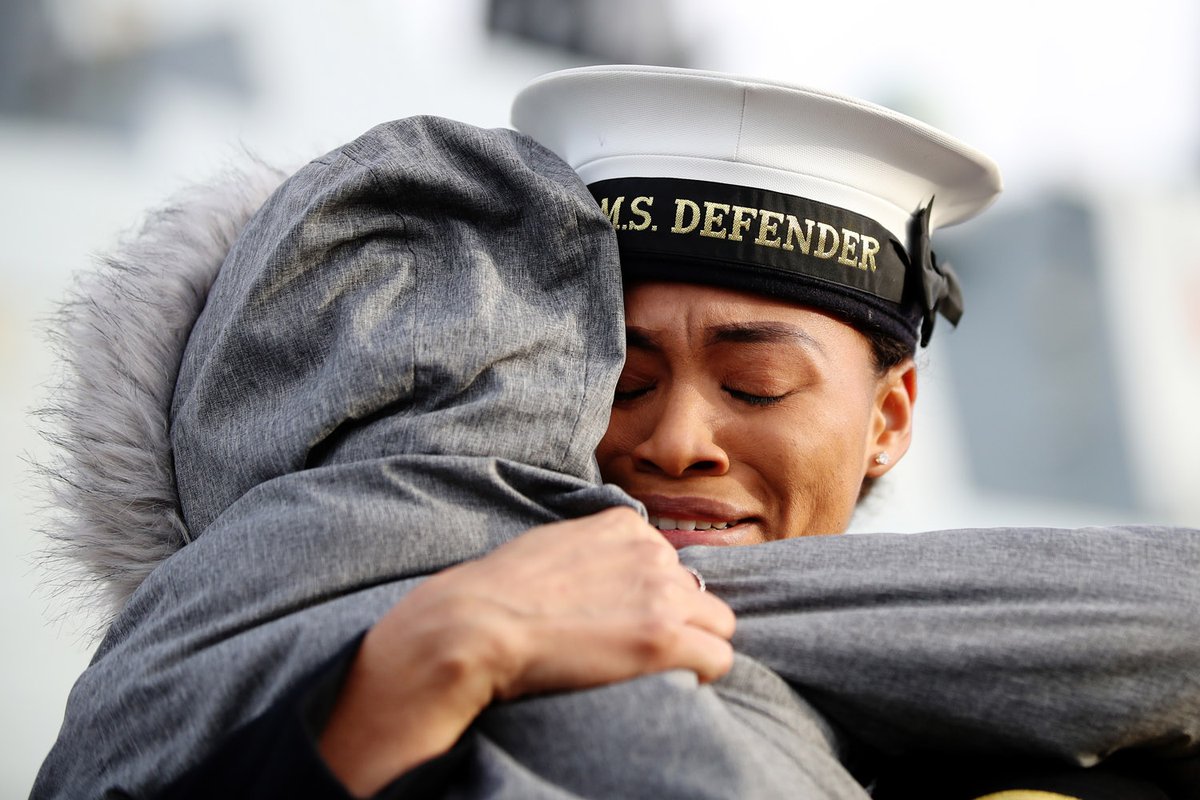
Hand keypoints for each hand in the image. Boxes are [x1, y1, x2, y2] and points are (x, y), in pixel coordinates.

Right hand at [319, 506, 734, 795]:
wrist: (478, 623)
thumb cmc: (501, 591)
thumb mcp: (554, 544)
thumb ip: (595, 549)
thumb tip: (611, 572)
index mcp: (625, 526)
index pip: (670, 561)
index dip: (652, 596)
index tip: (624, 618)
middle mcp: (653, 553)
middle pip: (699, 592)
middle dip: (679, 619)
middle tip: (635, 648)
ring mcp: (662, 594)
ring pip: (718, 625)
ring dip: (693, 646)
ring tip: (650, 669)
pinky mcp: (665, 639)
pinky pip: (718, 659)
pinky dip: (699, 675)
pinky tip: (664, 682)